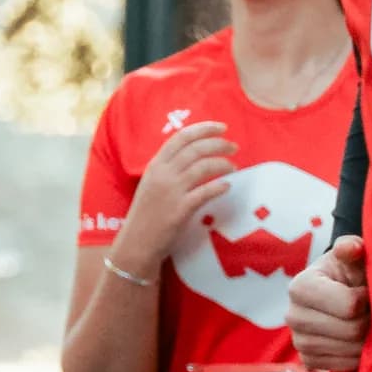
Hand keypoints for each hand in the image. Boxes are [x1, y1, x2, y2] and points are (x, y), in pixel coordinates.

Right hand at [110, 121, 234, 281]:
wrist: (136, 243)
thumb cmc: (147, 214)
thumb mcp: (152, 184)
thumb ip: (169, 169)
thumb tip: (195, 155)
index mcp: (155, 165)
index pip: (181, 137)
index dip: (204, 129)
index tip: (222, 128)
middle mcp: (162, 174)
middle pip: (196, 149)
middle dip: (219, 144)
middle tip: (234, 147)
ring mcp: (171, 191)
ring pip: (203, 167)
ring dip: (223, 164)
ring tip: (233, 167)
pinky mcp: (180, 210)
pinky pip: (205, 192)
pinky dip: (219, 186)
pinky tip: (227, 186)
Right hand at [286, 236, 370, 371]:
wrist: (337, 293)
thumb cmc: (347, 271)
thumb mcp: (350, 255)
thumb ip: (352, 248)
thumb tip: (352, 247)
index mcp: (301, 286)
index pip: (349, 305)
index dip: (367, 299)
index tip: (367, 291)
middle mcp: (293, 316)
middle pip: (351, 331)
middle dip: (369, 321)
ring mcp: (299, 341)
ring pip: (349, 351)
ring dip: (366, 339)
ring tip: (366, 322)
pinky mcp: (309, 361)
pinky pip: (343, 366)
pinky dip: (357, 356)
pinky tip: (358, 340)